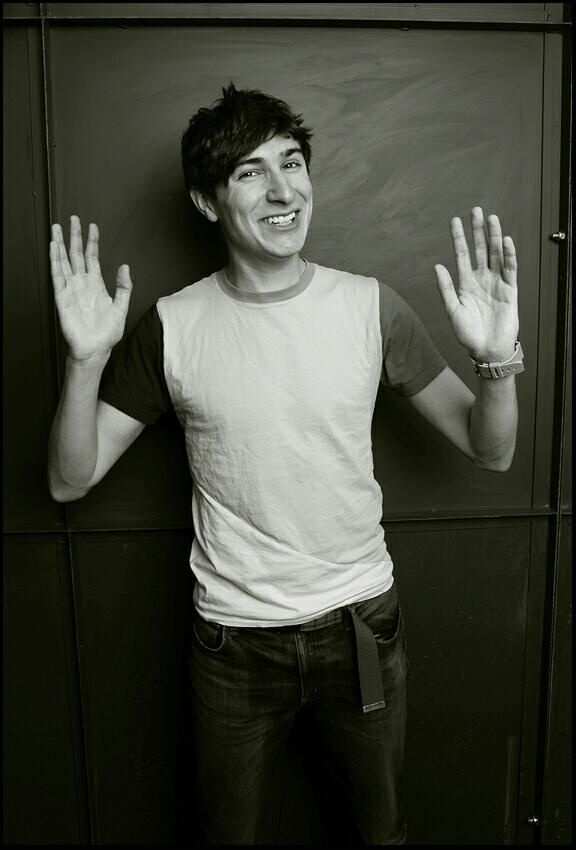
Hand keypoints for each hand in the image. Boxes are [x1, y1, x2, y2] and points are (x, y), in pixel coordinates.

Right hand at [50, 215, 132, 362]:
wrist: (96, 349)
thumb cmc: (107, 332)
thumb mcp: (121, 308)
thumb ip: (124, 287)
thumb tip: (125, 267)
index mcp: (96, 285)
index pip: (92, 258)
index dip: (92, 242)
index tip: (92, 226)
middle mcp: (82, 284)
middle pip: (76, 255)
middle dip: (74, 237)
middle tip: (73, 219)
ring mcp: (71, 289)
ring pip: (64, 262)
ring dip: (60, 245)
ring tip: (57, 228)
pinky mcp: (63, 298)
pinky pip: (58, 276)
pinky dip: (55, 261)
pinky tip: (53, 248)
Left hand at [434, 207, 518, 362]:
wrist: (487, 350)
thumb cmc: (469, 334)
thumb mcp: (452, 311)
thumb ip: (445, 288)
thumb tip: (437, 266)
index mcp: (465, 284)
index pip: (462, 255)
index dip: (459, 238)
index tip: (455, 221)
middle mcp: (481, 280)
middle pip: (480, 249)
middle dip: (478, 230)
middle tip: (476, 210)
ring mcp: (496, 283)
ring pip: (495, 254)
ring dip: (494, 237)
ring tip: (491, 219)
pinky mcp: (510, 290)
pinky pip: (510, 268)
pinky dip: (508, 255)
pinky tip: (505, 241)